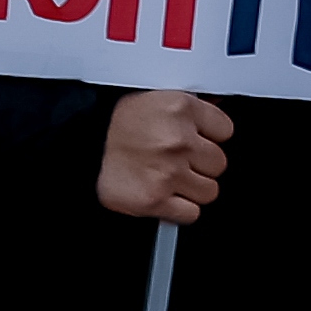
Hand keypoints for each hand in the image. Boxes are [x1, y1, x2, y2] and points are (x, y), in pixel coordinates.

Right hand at [97, 87, 232, 222]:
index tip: (197, 140)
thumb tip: (218, 110)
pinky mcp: (154, 200)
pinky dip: (180, 210)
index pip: (226, 131)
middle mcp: (178, 141)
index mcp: (183, 108)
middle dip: (201, 165)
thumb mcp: (161, 97)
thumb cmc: (122, 122)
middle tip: (179, 161)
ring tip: (170, 177)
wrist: (85, 145)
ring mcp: (168, 172)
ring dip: (192, 188)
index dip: (210, 138)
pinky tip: (166, 196)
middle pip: (219, 164)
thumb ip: (195, 105)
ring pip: (209, 191)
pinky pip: (191, 214)